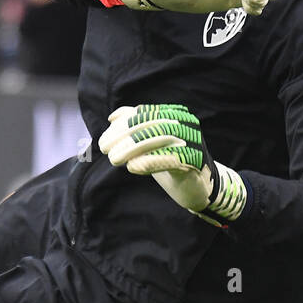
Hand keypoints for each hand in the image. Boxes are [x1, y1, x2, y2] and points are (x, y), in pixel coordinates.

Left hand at [98, 103, 248, 226]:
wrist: (199, 188)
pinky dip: (149, 161)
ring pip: (159, 139)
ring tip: (114, 159)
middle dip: (123, 136)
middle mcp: (186, 125)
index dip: (121, 126)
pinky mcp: (196, 163)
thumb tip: (113, 117)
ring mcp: (193, 143)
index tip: (103, 141)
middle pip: (150, 124)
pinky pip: (171, 158)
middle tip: (105, 149)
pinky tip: (133, 167)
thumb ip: (136, 128)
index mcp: (175, 115)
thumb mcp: (152, 144)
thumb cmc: (172, 162)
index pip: (144, 114)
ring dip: (132, 149)